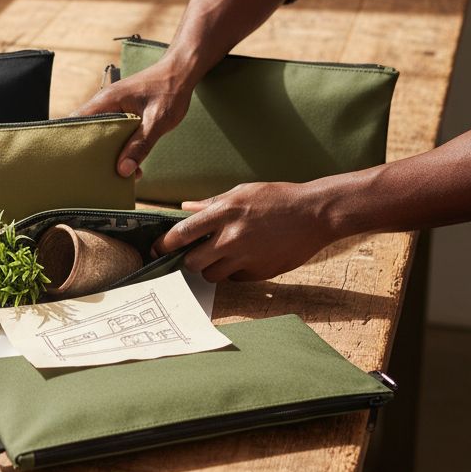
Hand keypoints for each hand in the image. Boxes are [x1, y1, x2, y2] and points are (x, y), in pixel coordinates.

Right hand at [73, 61, 192, 177]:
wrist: (181, 73)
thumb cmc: (170, 91)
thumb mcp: (157, 121)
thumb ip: (140, 145)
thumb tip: (122, 170)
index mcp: (107, 101)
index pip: (76, 122)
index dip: (71, 141)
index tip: (73, 162)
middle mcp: (105, 103)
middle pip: (86, 131)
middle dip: (91, 153)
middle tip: (97, 174)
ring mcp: (113, 107)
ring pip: (101, 133)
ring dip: (108, 152)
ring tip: (117, 174)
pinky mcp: (123, 111)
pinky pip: (114, 130)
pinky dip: (118, 146)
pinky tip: (130, 162)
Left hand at [153, 180, 336, 280]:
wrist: (315, 214)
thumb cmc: (279, 198)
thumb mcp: (243, 192)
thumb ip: (212, 204)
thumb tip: (186, 208)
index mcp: (225, 211)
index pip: (182, 233)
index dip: (164, 244)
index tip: (155, 249)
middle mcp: (232, 237)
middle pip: (192, 262)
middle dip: (189, 260)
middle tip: (195, 254)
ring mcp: (246, 257)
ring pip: (212, 275)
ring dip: (211, 268)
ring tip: (223, 255)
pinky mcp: (259, 273)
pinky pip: (235, 279)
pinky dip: (234, 272)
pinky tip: (246, 258)